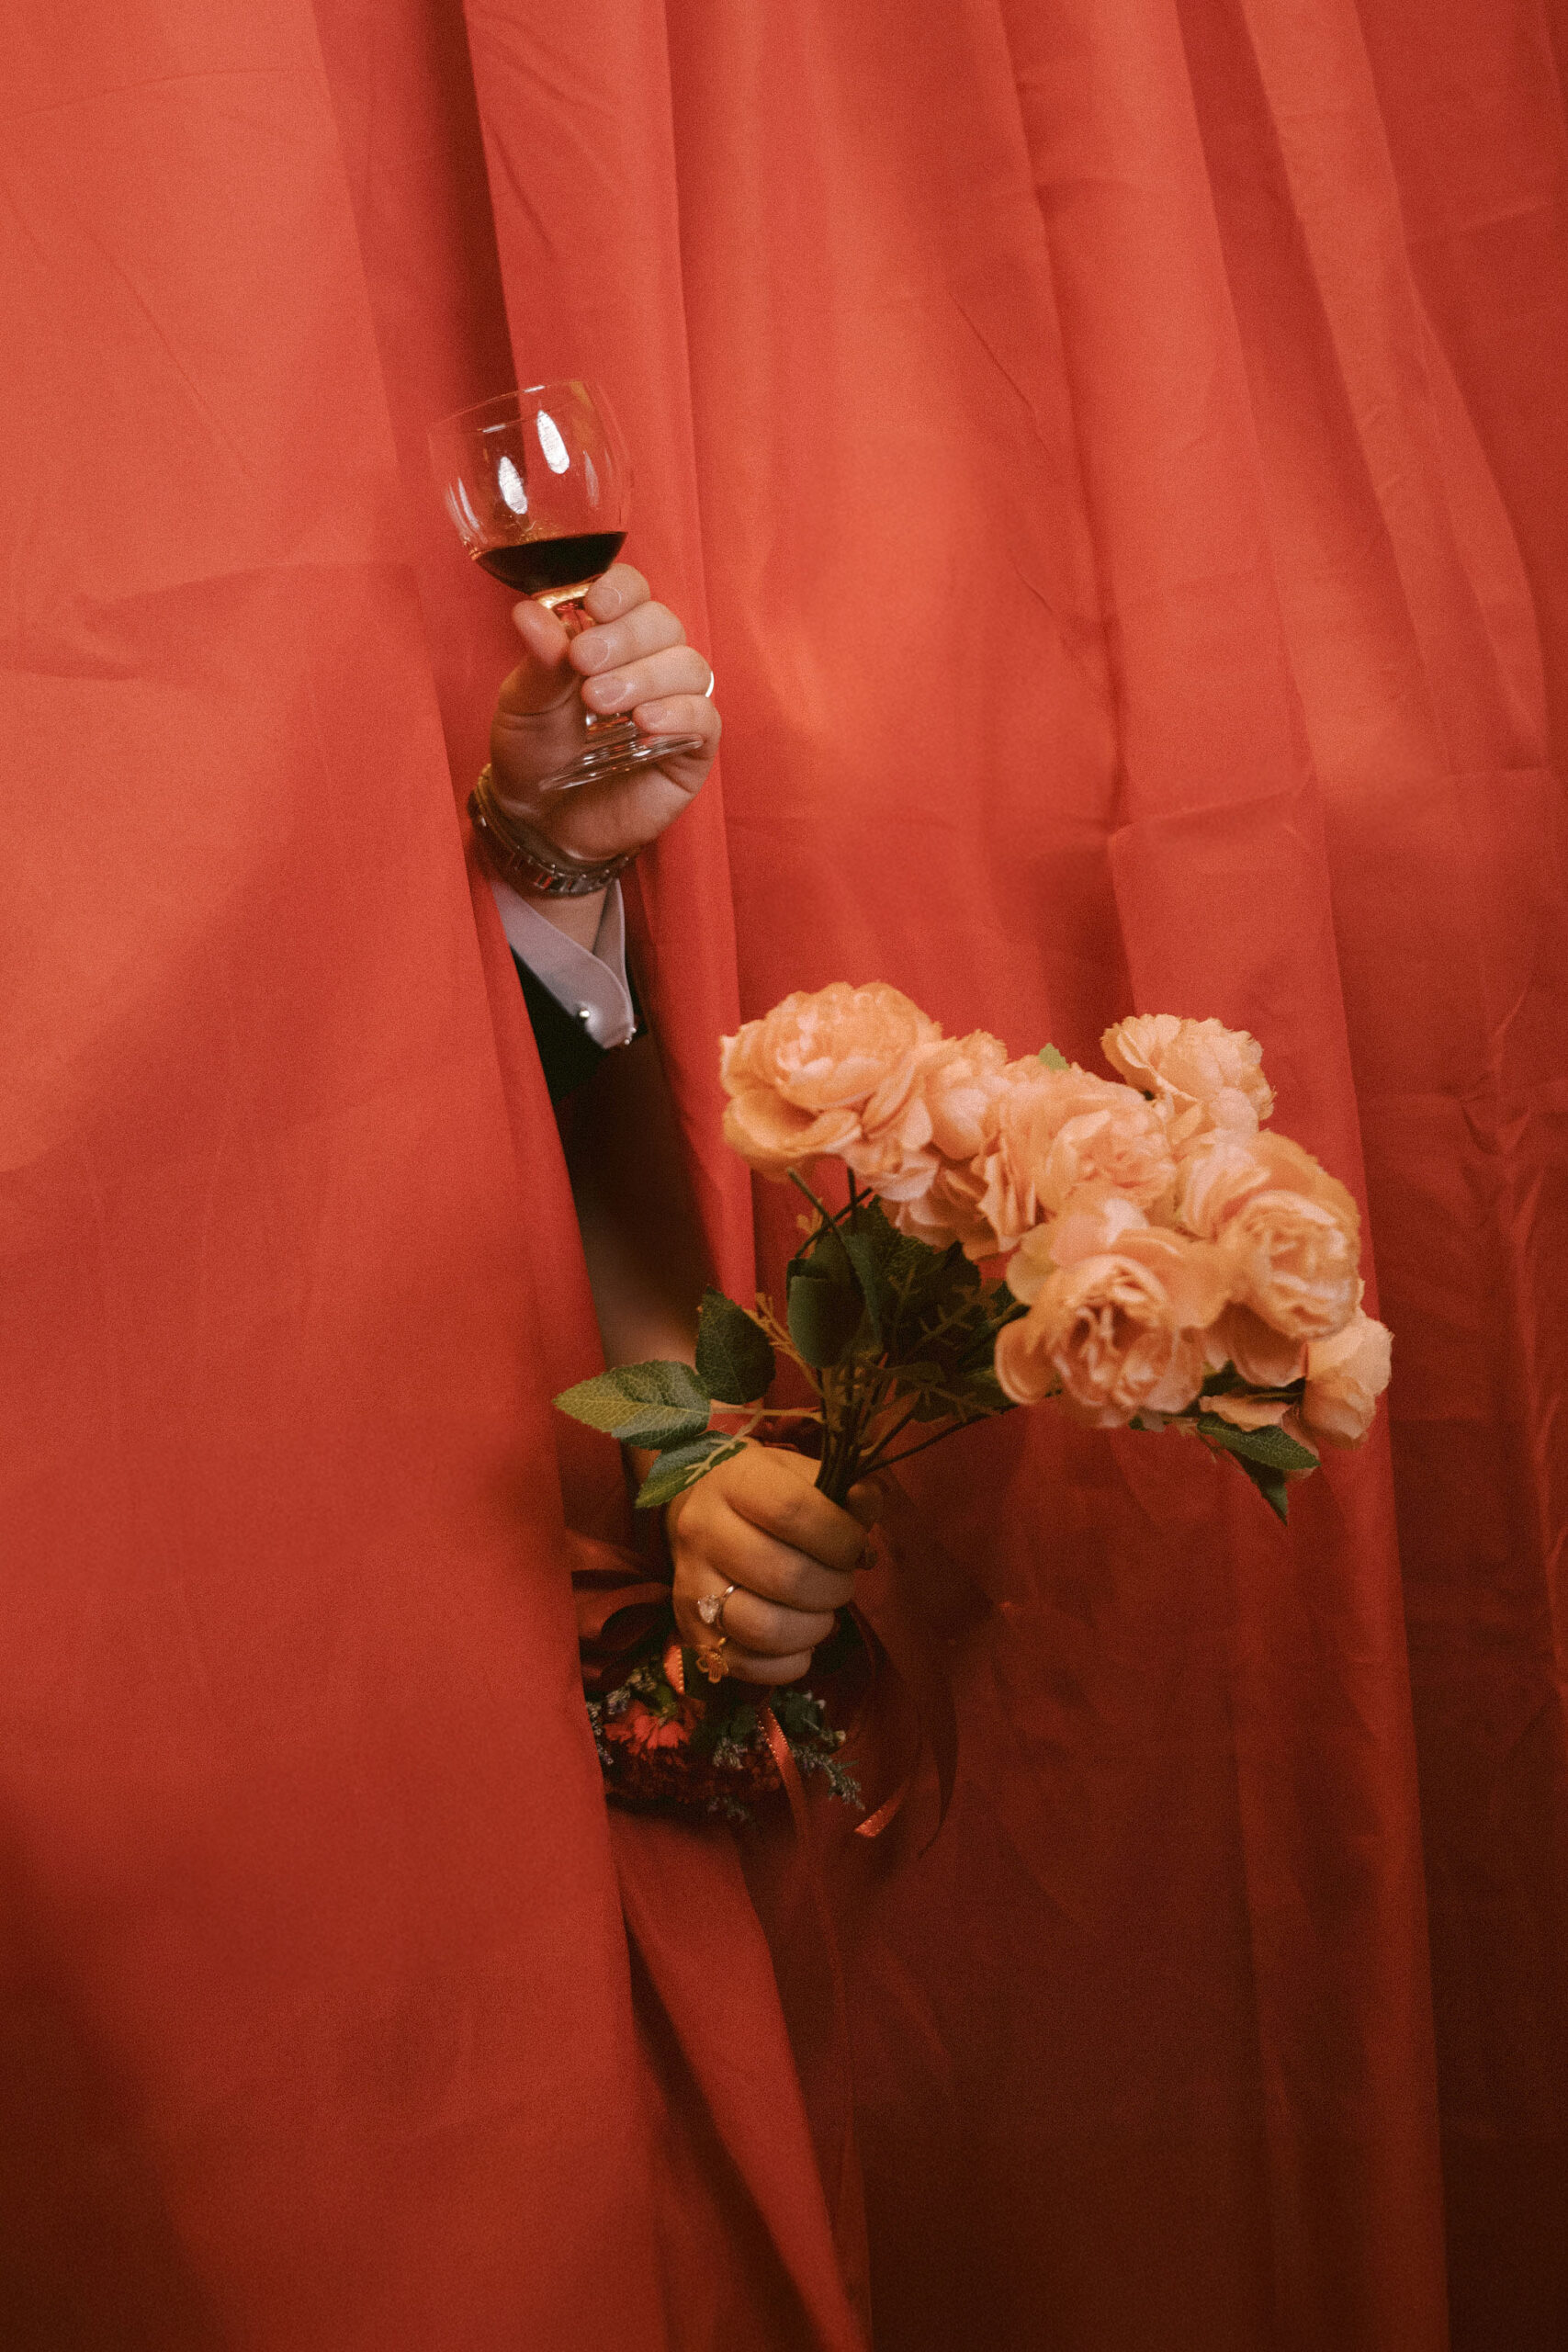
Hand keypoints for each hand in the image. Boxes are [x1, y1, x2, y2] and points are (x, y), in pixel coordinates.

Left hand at [489, 563, 718, 868]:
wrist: (540, 820)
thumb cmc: (533, 753)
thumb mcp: (524, 703)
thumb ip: (538, 659)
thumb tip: (528, 612)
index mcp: (608, 636)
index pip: (633, 592)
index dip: (621, 591)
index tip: (593, 606)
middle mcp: (648, 662)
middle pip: (663, 623)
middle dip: (625, 638)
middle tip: (584, 664)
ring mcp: (675, 703)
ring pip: (688, 665)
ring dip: (646, 676)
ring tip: (601, 702)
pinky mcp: (692, 747)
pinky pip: (705, 716)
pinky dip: (679, 713)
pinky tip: (644, 723)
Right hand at [667, 1445, 876, 1686]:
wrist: (703, 1514)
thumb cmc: (767, 1498)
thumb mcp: (804, 1478)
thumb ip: (846, 1491)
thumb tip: (868, 1502)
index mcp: (736, 1482)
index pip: (791, 1510)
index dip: (839, 1536)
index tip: (856, 1547)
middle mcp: (703, 1530)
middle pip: (782, 1576)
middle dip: (833, 1588)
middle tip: (842, 1583)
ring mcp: (690, 1584)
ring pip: (762, 1628)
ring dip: (812, 1629)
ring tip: (822, 1613)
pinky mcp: (690, 1630)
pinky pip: (743, 1665)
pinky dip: (786, 1664)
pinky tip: (801, 1643)